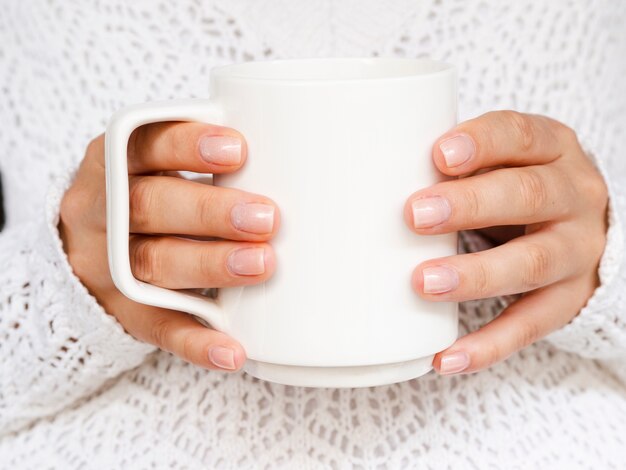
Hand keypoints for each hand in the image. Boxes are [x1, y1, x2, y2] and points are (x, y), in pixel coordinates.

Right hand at [59, 123, 279, 370]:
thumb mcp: (155, 166)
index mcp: (113, 164)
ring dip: (210, 266)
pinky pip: (157, 328)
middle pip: (148, 206)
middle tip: (266, 218)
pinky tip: (232, 350)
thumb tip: (290, 155)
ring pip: (153, 265)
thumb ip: (201, 159)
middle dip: (209, 212)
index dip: (186, 146)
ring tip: (262, 265)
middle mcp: (100, 212)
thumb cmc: (149, 196)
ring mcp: (106, 266)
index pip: (143, 146)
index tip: (238, 151)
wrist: (85, 249)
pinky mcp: (122, 312)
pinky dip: (196, 341)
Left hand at [404, 111, 607, 374]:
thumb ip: (460, 165)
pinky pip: (531, 325)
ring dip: (476, 275)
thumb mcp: (505, 161)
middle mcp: (574, 197)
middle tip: (415, 216)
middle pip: (528, 196)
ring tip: (424, 283)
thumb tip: (377, 177)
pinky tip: (446, 357)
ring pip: (532, 263)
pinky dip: (488, 345)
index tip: (439, 156)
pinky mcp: (570, 299)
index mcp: (553, 149)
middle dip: (470, 206)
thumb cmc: (519, 186)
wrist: (585, 227)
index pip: (521, 136)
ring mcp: (577, 251)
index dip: (482, 143)